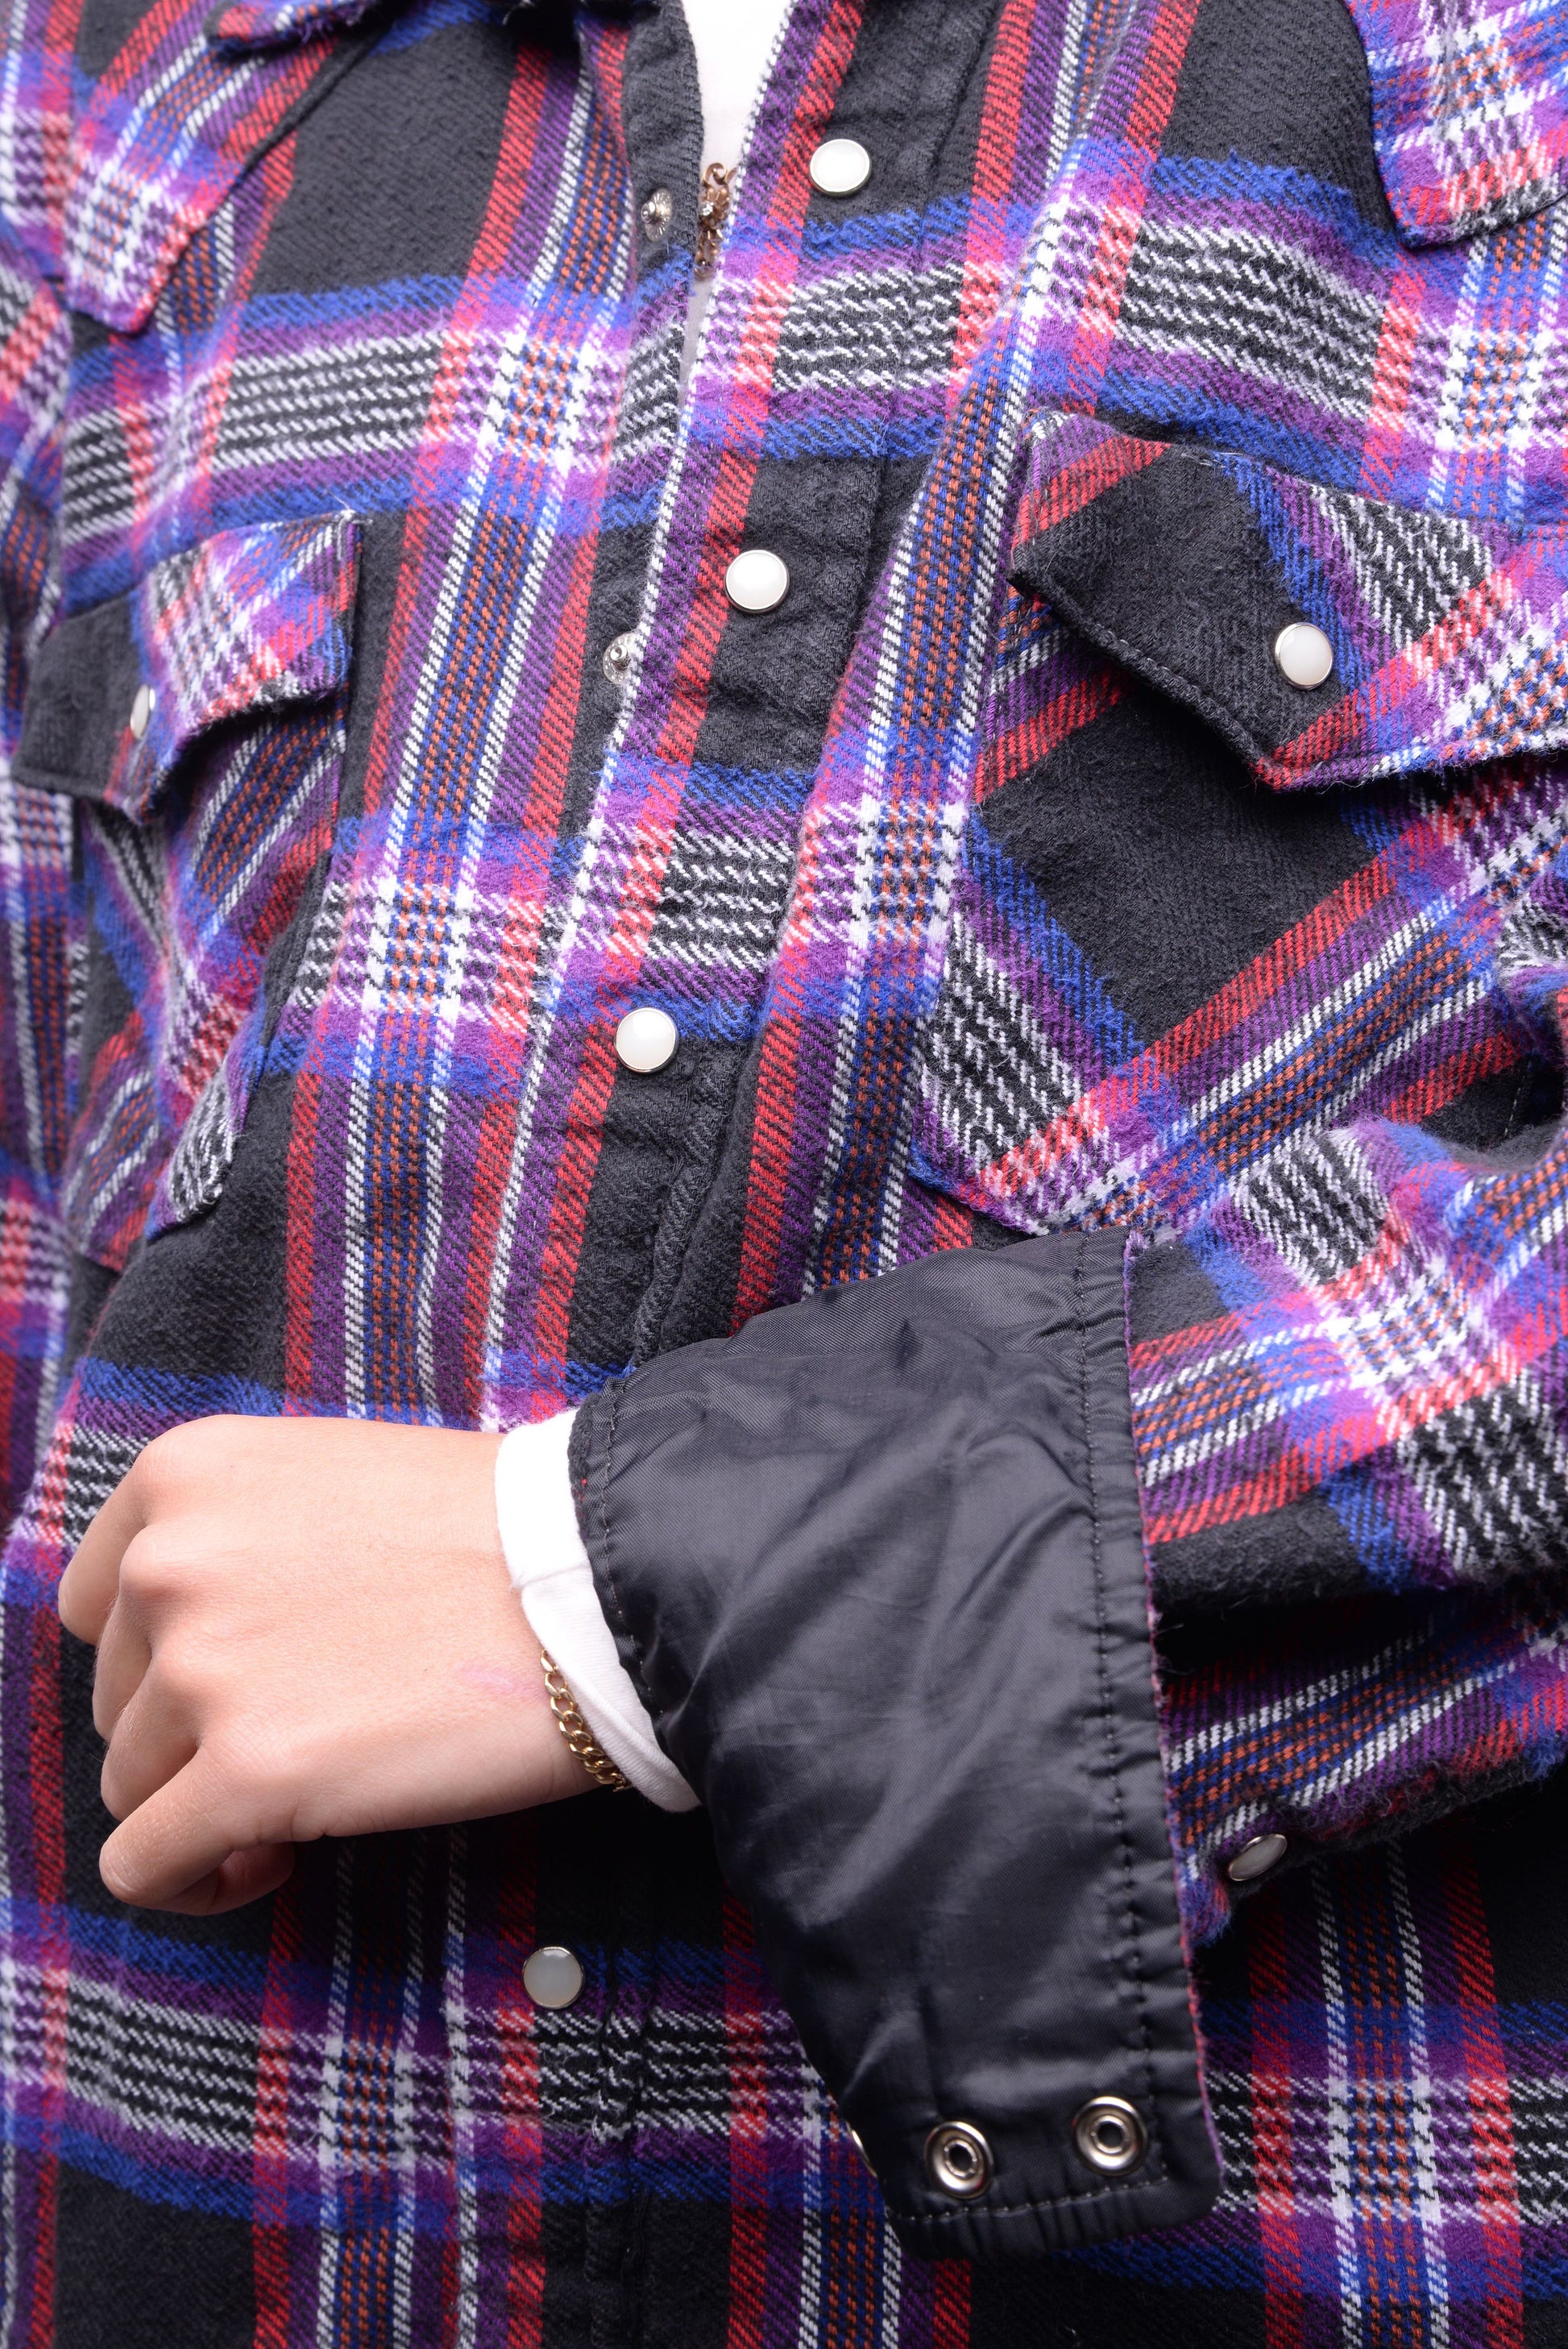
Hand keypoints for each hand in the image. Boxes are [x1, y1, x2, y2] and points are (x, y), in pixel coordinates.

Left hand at [57, 1415, 592, 1915]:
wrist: (593, 1581)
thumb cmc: (493, 1531)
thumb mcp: (329, 1482)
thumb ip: (238, 1539)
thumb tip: (191, 1641)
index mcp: (184, 1475)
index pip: (99, 1604)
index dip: (158, 1661)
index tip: (231, 1685)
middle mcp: (170, 1563)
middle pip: (118, 1700)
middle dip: (192, 1735)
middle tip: (298, 1738)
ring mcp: (200, 1670)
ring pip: (131, 1786)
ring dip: (203, 1805)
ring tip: (302, 1798)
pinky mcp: (244, 1773)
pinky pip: (144, 1867)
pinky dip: (194, 1881)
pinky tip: (269, 1862)